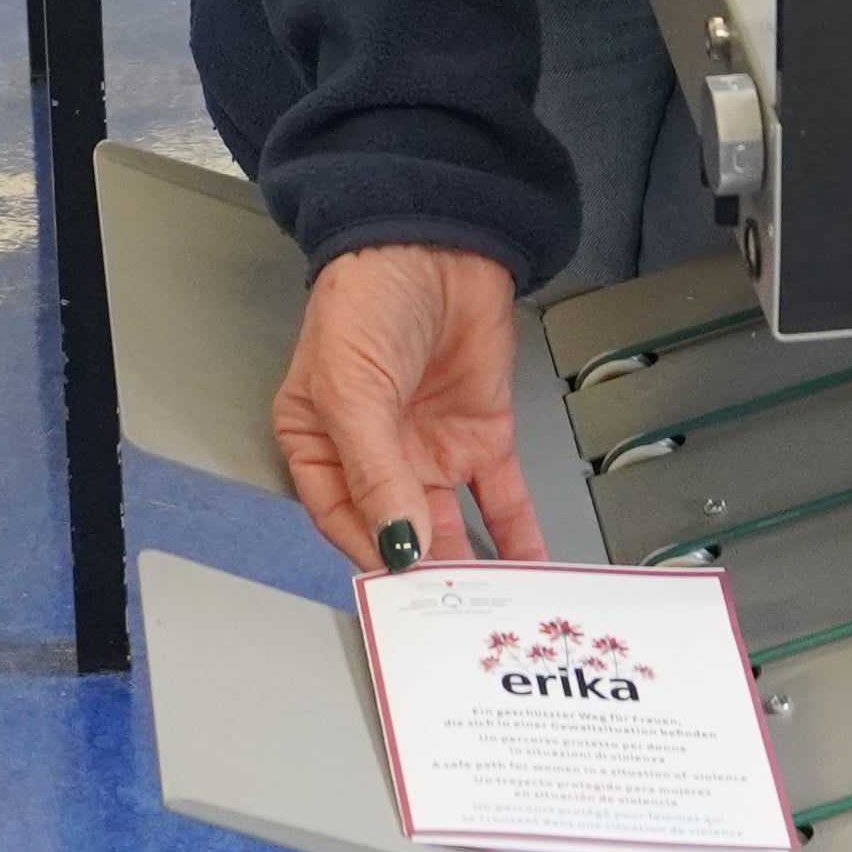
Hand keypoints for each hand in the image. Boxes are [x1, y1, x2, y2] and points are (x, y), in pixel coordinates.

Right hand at [272, 241, 540, 574]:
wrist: (436, 236)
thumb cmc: (366, 299)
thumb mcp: (349, 389)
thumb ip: (375, 472)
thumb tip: (398, 544)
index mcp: (320, 444)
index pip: (343, 518)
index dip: (370, 552)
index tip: (400, 586)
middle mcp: (376, 455)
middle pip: (398, 531)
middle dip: (424, 574)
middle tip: (451, 615)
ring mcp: (431, 447)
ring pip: (450, 526)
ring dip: (470, 566)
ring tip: (491, 607)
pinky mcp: (481, 434)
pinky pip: (500, 498)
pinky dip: (517, 533)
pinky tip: (530, 567)